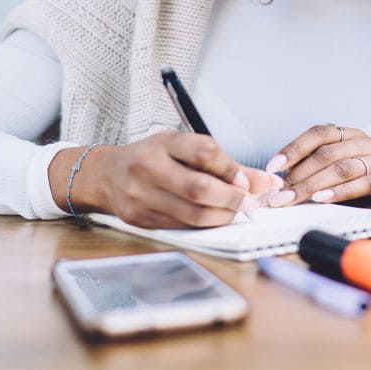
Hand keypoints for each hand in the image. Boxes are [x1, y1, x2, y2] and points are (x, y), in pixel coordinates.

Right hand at [52, 132, 279, 228]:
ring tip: (234, 211)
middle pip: (199, 188)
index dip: (231, 168)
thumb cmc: (152, 157)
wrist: (107, 175)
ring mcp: (143, 196)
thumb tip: (263, 182)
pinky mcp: (142, 220)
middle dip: (231, 198)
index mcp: (163, 143)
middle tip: (248, 202)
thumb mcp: (184, 147)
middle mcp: (149, 168)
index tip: (245, 180)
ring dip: (222, 216)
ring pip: (193, 214)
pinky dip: (204, 224)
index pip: (204, 152)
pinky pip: (183, 227)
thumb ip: (225, 164)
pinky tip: (213, 217)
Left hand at [263, 124, 370, 205]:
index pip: (320, 133)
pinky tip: (323, 199)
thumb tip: (277, 183)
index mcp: (352, 135)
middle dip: (300, 173)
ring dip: (315, 184)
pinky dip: (342, 191)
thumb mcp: (335, 175)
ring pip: (345, 167)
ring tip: (295, 197)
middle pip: (329, 152)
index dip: (295, 148)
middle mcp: (370, 142)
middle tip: (279, 192)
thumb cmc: (362, 190)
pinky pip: (366, 182)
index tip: (273, 167)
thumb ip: (313, 173)